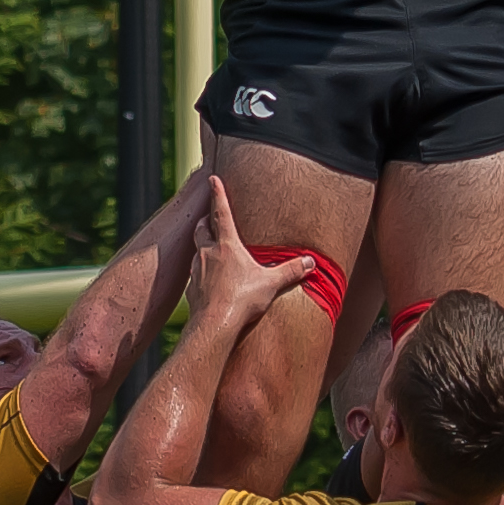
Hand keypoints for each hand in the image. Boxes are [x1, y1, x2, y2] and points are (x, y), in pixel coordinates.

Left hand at [186, 178, 314, 329]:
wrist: (213, 326)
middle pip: (201, 228)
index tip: (212, 178)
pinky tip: (210, 280)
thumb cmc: (241, 300)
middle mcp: (208, 253)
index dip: (217, 193)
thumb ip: (291, 271)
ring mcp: (196, 270)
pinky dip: (202, 270)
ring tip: (212, 249)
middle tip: (210, 216)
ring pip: (196, 250)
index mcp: (227, 245)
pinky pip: (195, 273)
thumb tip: (311, 262)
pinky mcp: (192, 288)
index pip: (221, 212)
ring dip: (203, 246)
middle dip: (205, 220)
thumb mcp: (271, 283)